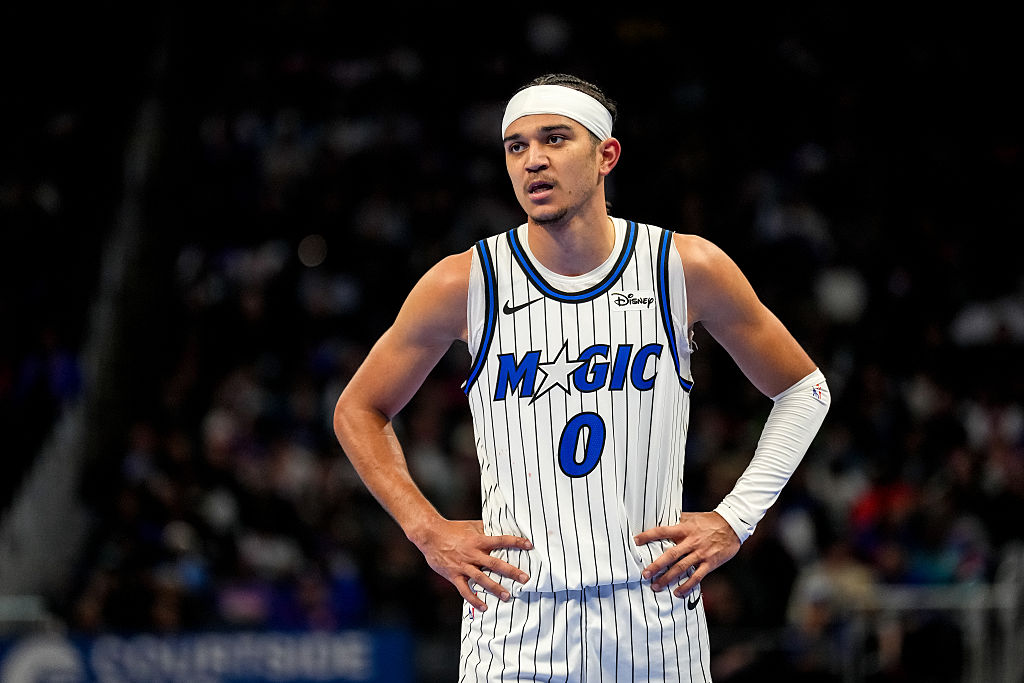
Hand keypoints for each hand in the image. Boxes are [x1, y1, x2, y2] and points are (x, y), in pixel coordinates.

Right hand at [411, 519, 531, 610]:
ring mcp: (463, 566)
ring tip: (507, 596)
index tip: (529, 545)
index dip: (516, 542)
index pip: (501, 541)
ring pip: (482, 579)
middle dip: (511, 572)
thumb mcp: (471, 525)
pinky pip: (465, 590)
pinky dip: (474, 599)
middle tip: (525, 579)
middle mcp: (473, 554)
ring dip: (495, 588)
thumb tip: (500, 528)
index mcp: (478, 541)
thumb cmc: (452, 529)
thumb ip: (485, 529)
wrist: (430, 535)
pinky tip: (484, 607)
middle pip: (495, 563)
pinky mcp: (454, 575)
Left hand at [634, 511, 739, 597]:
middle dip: (656, 565)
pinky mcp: (710, 563)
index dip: (648, 536)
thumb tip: (660, 519)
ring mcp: (700, 553)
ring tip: (655, 586)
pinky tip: (677, 593)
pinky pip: (697, 577)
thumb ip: (677, 521)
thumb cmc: (709, 521)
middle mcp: (691, 542)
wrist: (732, 525)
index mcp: (684, 528)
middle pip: (670, 555)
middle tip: (644, 574)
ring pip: (681, 568)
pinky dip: (687, 586)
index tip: (635, 541)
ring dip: (667, 579)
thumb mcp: (692, 517)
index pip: (662, 531)